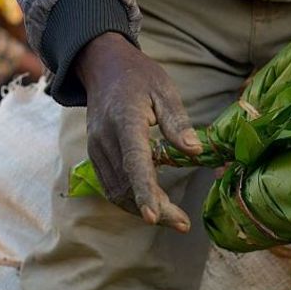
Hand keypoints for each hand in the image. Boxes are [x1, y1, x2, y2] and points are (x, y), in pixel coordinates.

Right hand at [75, 32, 201, 232]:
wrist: (102, 66)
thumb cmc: (139, 76)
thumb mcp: (164, 90)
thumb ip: (178, 122)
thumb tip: (195, 151)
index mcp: (125, 120)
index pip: (134, 161)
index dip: (144, 191)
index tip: (154, 216)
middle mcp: (105, 138)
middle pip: (127, 184)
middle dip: (154, 209)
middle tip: (183, 223)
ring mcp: (96, 148)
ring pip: (116, 191)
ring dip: (142, 208)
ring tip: (173, 217)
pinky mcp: (95, 154)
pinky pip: (110, 185)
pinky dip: (130, 199)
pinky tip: (153, 202)